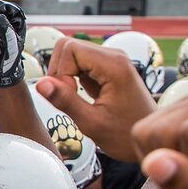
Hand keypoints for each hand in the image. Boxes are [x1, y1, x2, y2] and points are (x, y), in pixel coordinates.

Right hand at [35, 38, 156, 161]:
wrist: (147, 142)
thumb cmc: (126, 136)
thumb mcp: (92, 123)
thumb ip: (65, 101)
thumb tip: (40, 84)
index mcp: (113, 65)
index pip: (69, 49)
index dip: (61, 72)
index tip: (70, 96)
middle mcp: (113, 56)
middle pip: (68, 46)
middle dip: (59, 72)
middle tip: (69, 98)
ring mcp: (111, 61)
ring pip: (71, 54)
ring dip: (65, 76)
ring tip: (77, 99)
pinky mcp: (107, 68)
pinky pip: (79, 64)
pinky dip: (72, 80)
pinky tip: (82, 98)